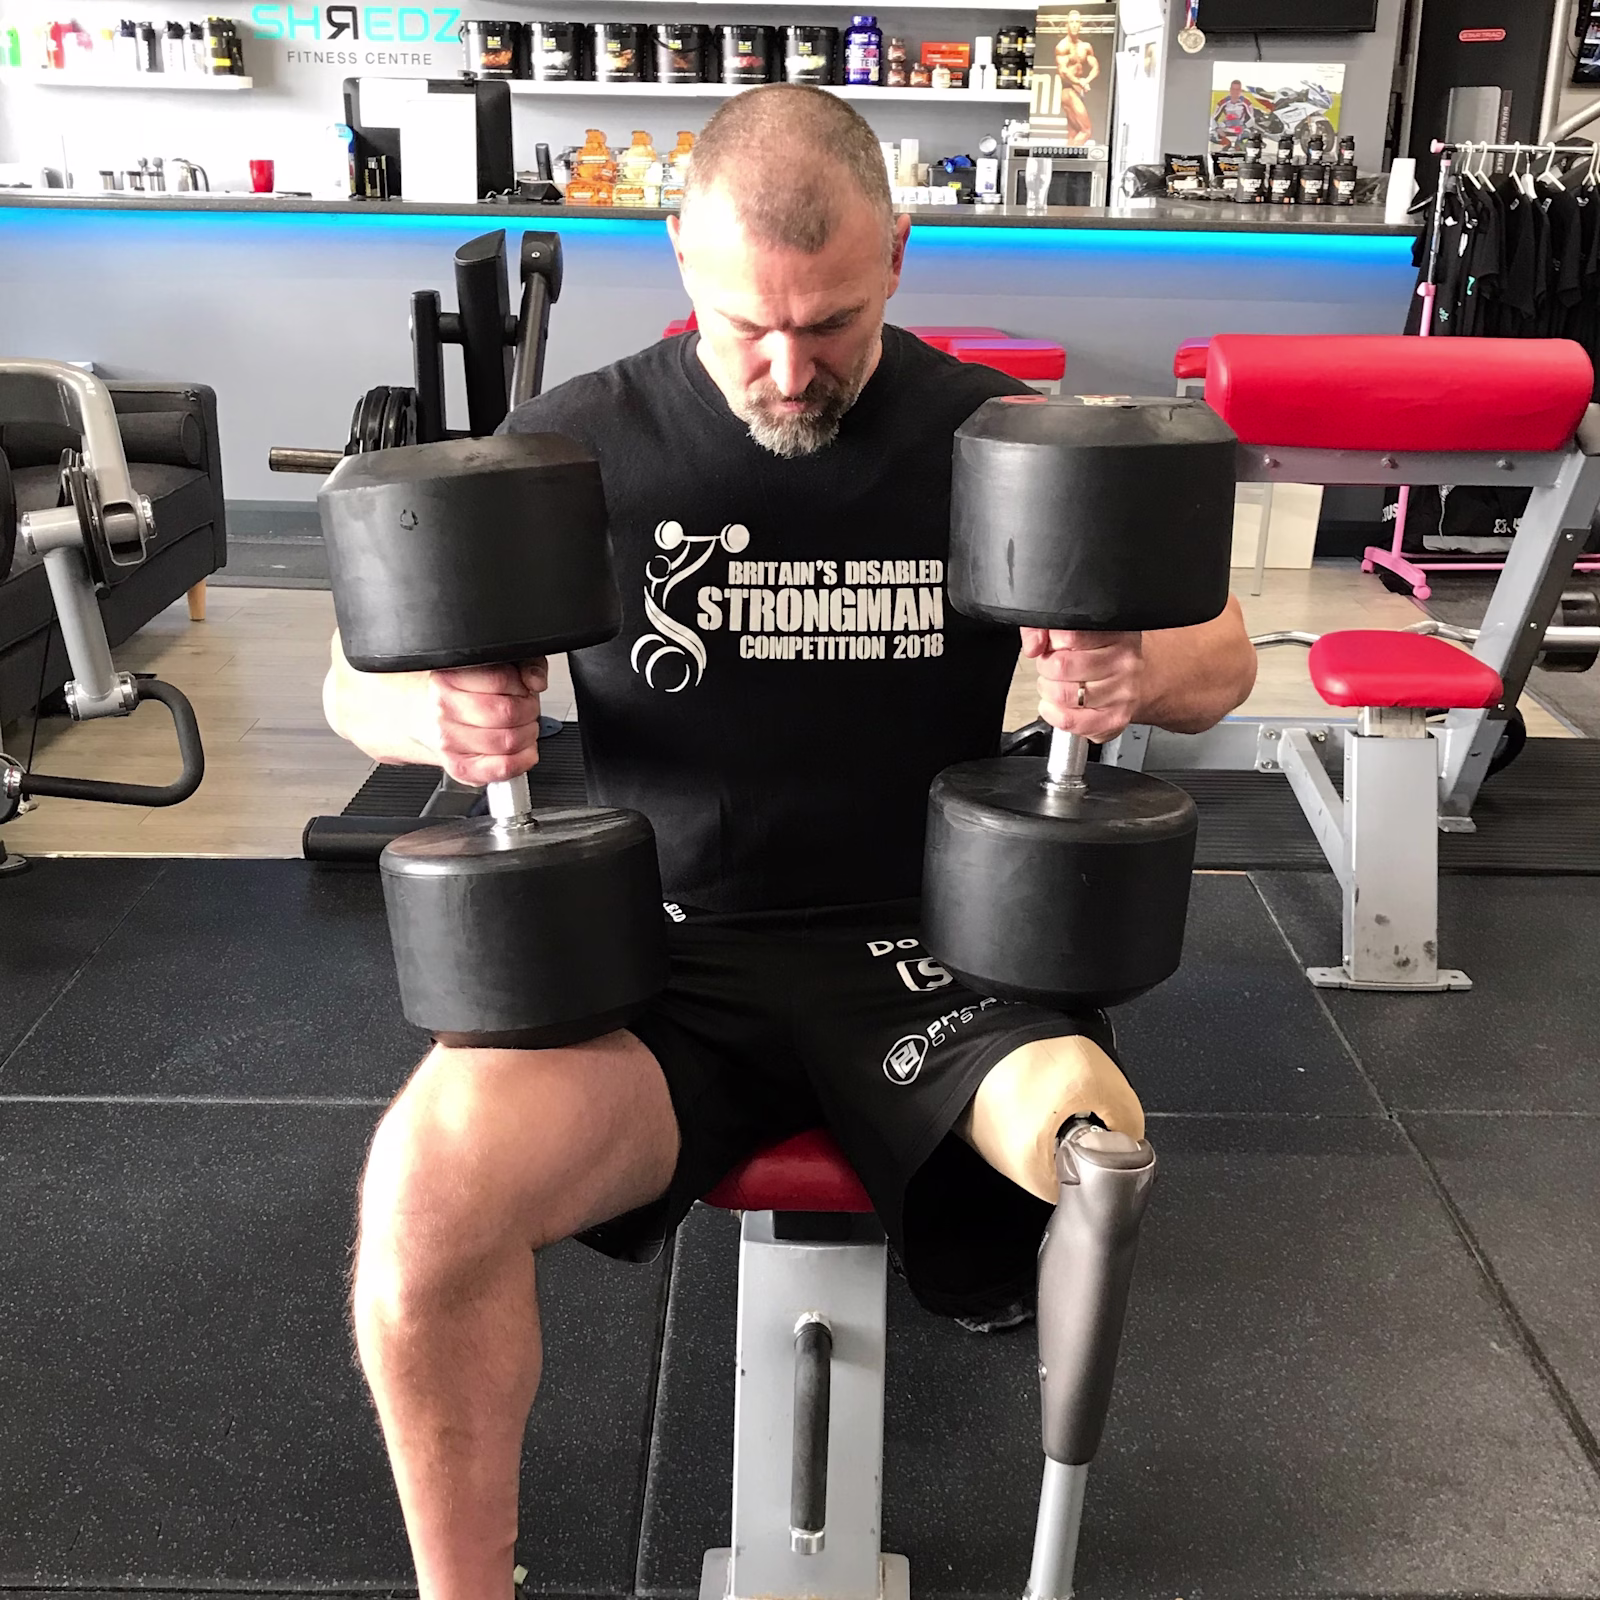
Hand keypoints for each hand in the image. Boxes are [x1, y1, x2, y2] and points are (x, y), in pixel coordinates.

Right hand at [417, 659, 545, 785]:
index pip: (501, 679)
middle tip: (527, 709)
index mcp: (448, 678)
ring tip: (524, 727)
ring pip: (509, 741)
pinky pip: (503, 768)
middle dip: (529, 710)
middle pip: (508, 712)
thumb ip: (520, 664)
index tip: (522, 689)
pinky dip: (523, 759)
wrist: (423, 718)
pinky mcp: (459, 767)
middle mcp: (444, 709)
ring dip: (528, 734)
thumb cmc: (460, 693)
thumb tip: (535, 680)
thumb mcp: (487, 666)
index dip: (522, 685)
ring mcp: (449, 741)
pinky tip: (523, 750)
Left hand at [1021, 628, 1144, 743]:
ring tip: (1056, 685)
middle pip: (1061, 666)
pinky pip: (1068, 720)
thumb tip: (1033, 645)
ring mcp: (1121, 693)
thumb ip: (1046, 628)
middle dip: (1046, 667)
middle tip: (1052, 667)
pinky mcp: (1113, 720)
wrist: (1140, 683)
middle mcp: (1123, 662)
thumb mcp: (1080, 631)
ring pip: (1061, 694)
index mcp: (1116, 633)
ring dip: (1049, 691)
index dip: (1051, 643)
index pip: (1068, 634)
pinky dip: (1053, 713)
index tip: (1054, 646)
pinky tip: (1058, 705)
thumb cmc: (1103, 656)